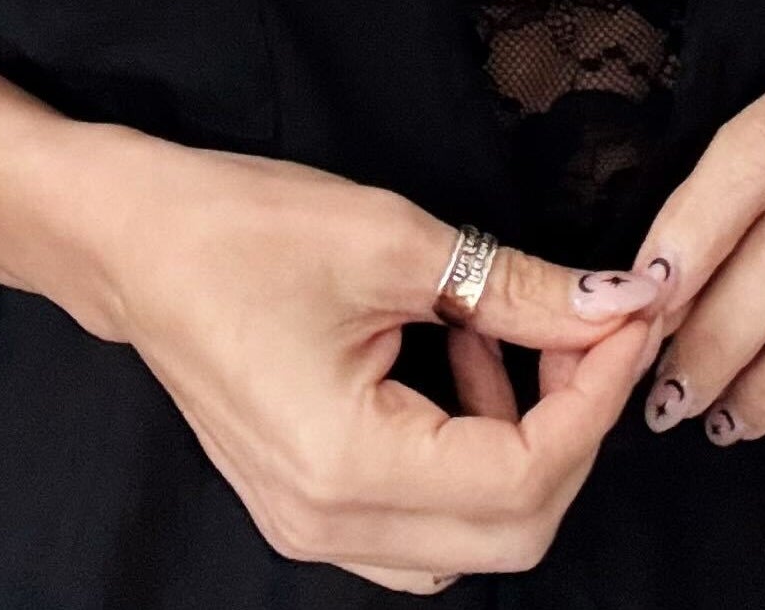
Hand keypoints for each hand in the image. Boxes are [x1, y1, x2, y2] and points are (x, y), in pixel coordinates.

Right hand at [73, 131, 665, 593]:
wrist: (134, 242)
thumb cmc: (241, 230)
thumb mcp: (395, 241)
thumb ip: (519, 288)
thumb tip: (617, 302)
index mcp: (348, 465)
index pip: (527, 474)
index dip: (596, 395)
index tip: (631, 318)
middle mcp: (329, 522)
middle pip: (515, 529)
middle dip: (573, 427)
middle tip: (587, 329)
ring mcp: (312, 525)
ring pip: (473, 535)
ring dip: (523, 444)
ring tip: (504, 333)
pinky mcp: (308, 502)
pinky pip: (424, 518)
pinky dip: (470, 453)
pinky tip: (458, 358)